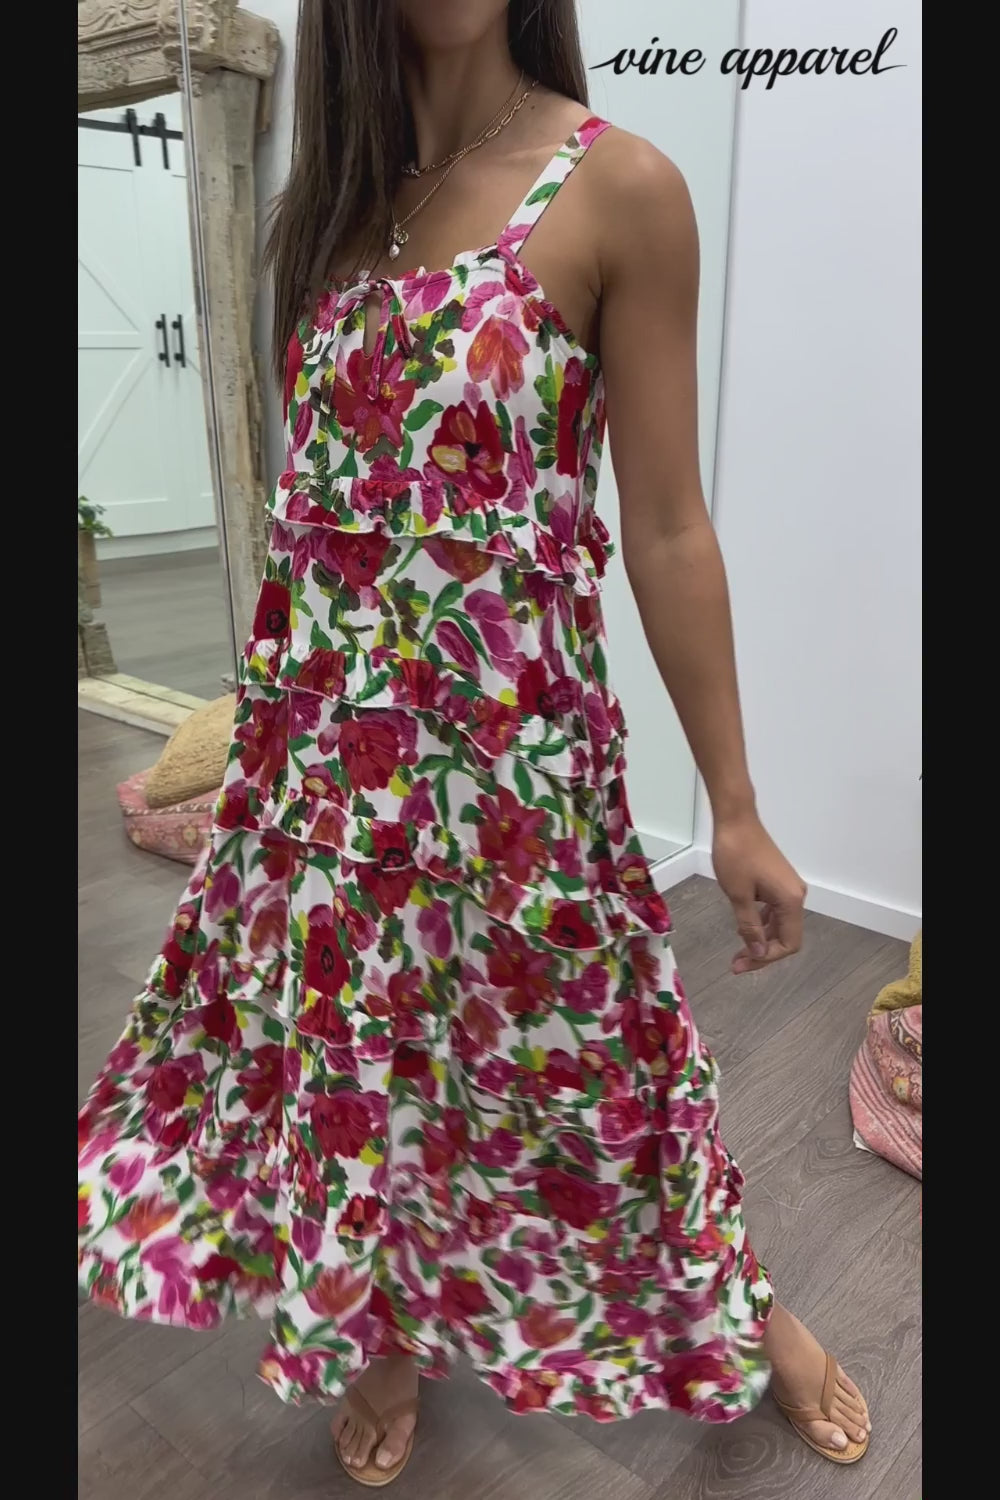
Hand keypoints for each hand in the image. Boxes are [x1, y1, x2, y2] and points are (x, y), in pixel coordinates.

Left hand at [711, 813, 807, 974]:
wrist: (736, 820)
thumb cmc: (736, 855)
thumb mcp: (739, 896)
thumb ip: (750, 927)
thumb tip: (759, 953)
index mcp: (791, 900)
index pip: (788, 943)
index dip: (766, 958)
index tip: (742, 964)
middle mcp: (796, 895)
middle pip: (785, 936)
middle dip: (762, 952)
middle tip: (736, 963)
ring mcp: (789, 887)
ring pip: (780, 924)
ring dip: (762, 939)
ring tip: (739, 950)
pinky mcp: (779, 881)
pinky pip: (775, 910)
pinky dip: (762, 923)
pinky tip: (745, 927)